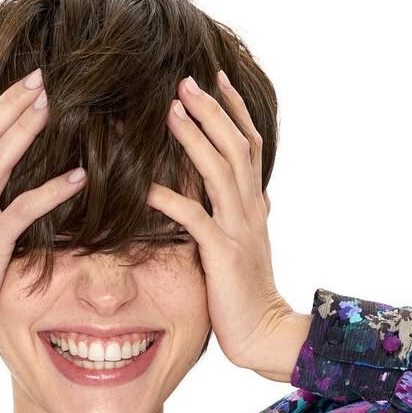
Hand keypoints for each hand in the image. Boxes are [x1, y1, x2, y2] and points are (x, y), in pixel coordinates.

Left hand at [144, 72, 302, 374]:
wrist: (264, 332)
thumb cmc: (247, 296)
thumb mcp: (246, 247)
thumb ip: (245, 217)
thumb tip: (253, 194)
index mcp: (255, 205)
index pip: (249, 145)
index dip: (232, 110)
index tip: (214, 79)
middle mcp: (251, 209)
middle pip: (235, 146)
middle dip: (212, 110)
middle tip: (186, 80)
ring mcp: (239, 229)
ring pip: (221, 170)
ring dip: (195, 138)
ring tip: (172, 110)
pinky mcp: (223, 254)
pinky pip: (195, 217)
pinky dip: (171, 197)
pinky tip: (147, 185)